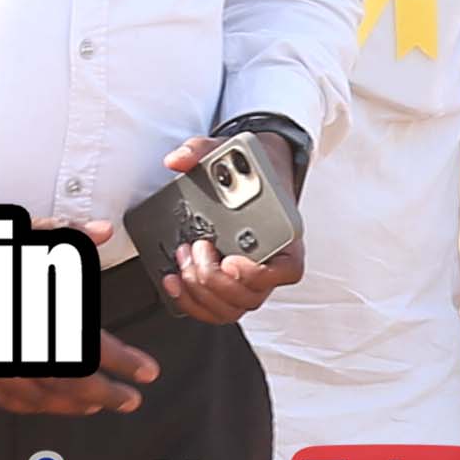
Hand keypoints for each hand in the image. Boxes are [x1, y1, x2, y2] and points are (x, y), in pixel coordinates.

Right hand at [0, 210, 153, 414]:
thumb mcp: (10, 230)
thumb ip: (60, 233)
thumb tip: (104, 231)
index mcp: (20, 304)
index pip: (82, 341)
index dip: (120, 360)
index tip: (148, 371)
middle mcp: (2, 337)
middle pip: (62, 378)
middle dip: (103, 393)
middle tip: (132, 400)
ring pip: (33, 394)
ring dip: (72, 404)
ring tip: (102, 404)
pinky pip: (1, 396)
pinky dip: (33, 406)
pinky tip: (53, 406)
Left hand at [152, 129, 300, 326]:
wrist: (250, 179)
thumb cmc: (248, 171)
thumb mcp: (227, 152)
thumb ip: (202, 150)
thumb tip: (177, 159)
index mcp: (285, 235)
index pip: (287, 270)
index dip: (259, 274)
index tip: (231, 261)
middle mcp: (270, 263)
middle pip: (251, 295)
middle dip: (215, 279)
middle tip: (198, 249)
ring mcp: (248, 279)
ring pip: (231, 308)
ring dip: (201, 291)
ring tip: (183, 261)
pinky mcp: (227, 285)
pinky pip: (214, 309)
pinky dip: (190, 302)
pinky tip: (173, 280)